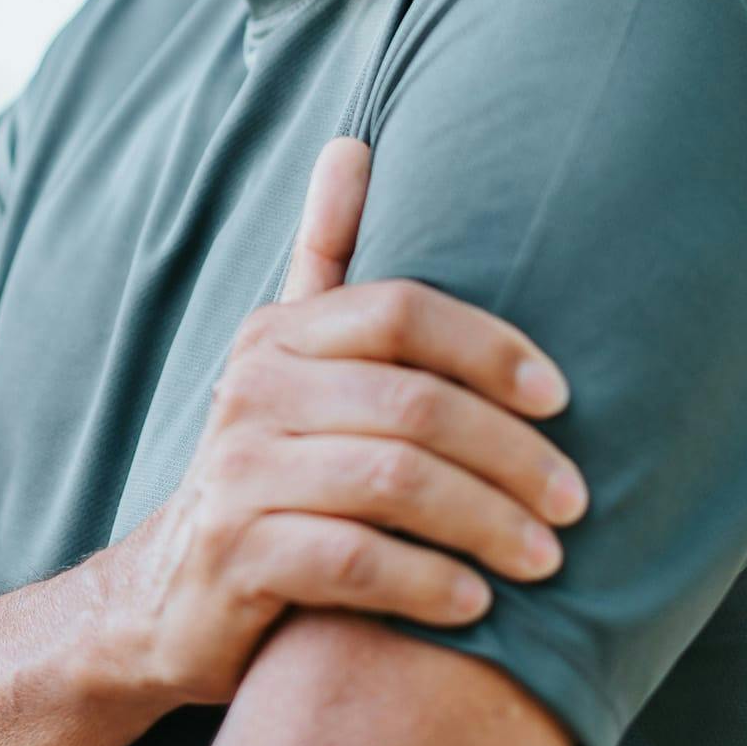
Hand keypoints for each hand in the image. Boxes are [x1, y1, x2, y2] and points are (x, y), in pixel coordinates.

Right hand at [104, 137, 586, 707]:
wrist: (172, 592)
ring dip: (486, 523)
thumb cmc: (271, 459)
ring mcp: (240, 473)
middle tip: (574, 502)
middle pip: (413, 404)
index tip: (560, 398)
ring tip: (545, 559)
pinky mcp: (237, 557)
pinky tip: (476, 602)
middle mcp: (254, 390)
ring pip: (392, 484)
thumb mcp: (290, 355)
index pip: (401, 311)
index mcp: (281, 333)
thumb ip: (327, 256)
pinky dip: (427, 582)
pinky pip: (353, 563)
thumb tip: (351, 143)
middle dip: (510, 455)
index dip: (489, 347)